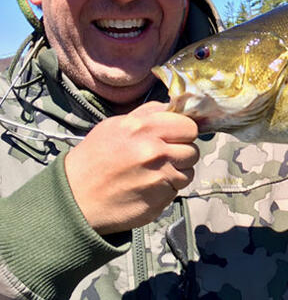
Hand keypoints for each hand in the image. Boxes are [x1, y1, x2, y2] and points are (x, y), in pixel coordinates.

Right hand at [65, 101, 198, 234]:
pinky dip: (168, 189)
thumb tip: (175, 107)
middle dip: (182, 152)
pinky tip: (149, 187)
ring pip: (189, 171)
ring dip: (177, 172)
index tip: (176, 137)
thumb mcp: (116, 125)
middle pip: (193, 149)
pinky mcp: (160, 200)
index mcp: (144, 128)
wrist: (75, 198)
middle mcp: (155, 151)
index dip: (184, 132)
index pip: (189, 126)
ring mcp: (160, 177)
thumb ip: (148, 114)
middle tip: (165, 157)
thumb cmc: (94, 159)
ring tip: (155, 173)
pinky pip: (177, 190)